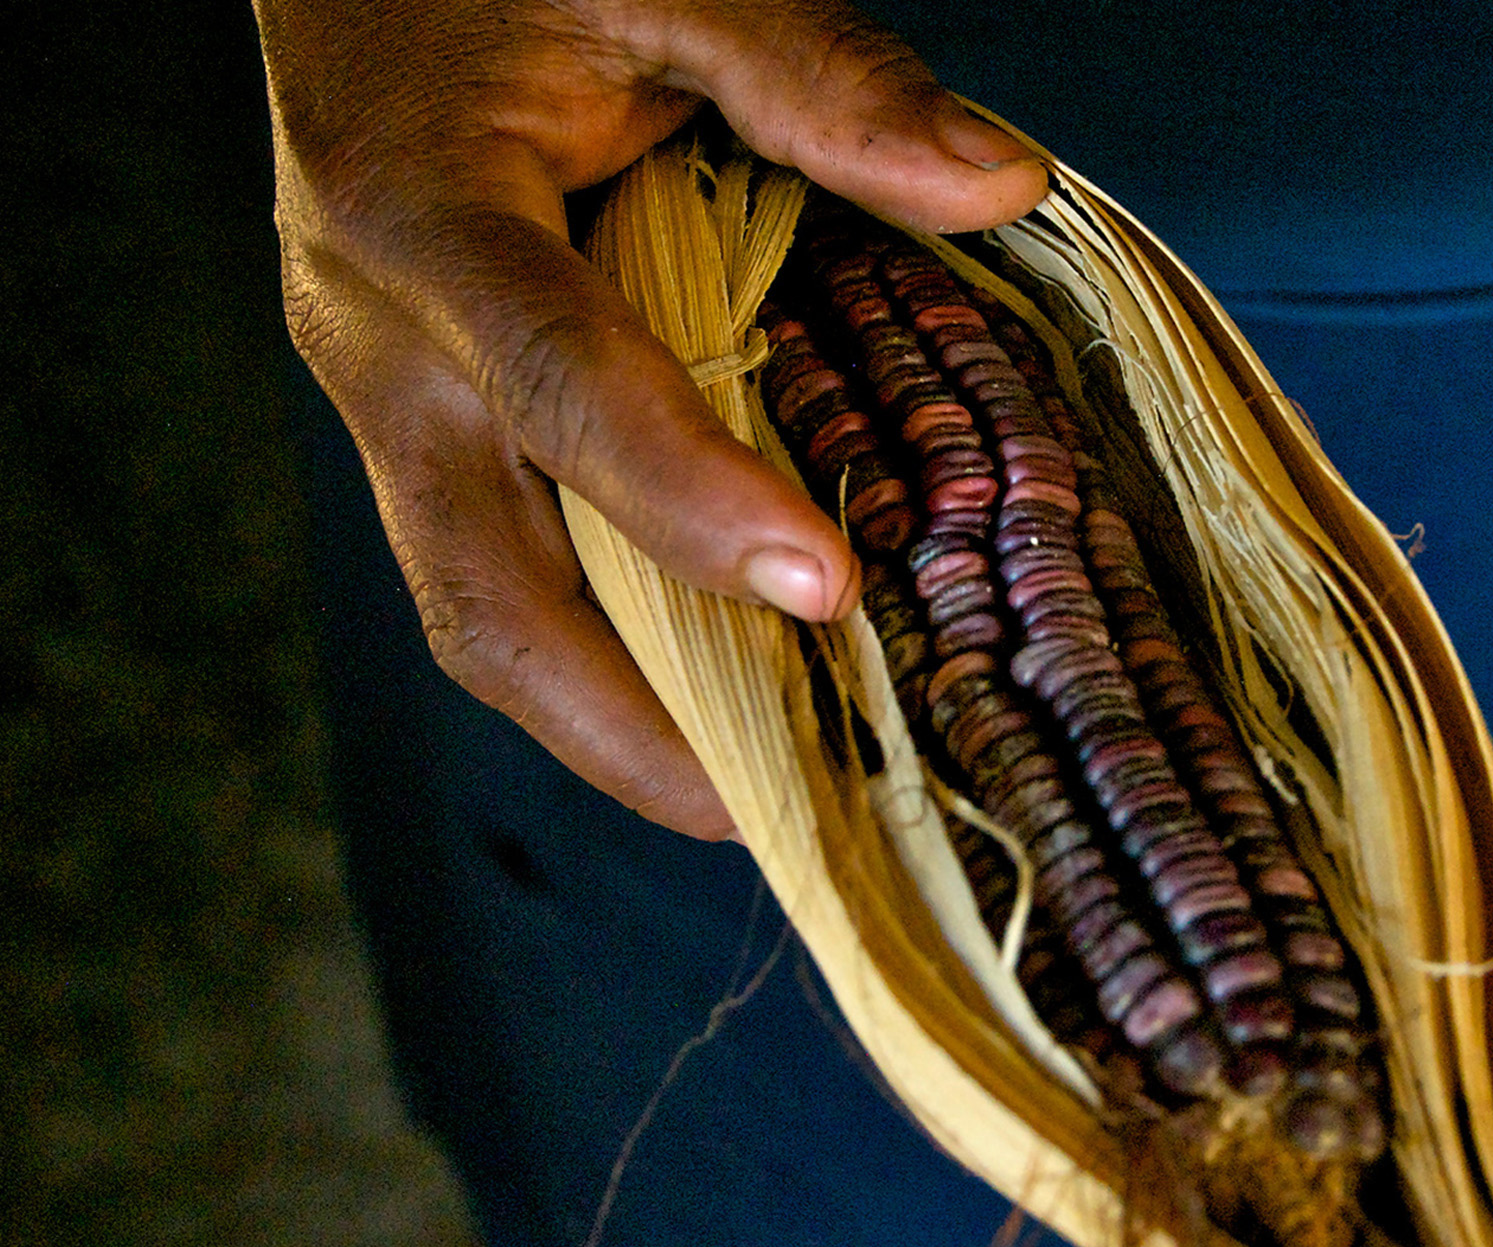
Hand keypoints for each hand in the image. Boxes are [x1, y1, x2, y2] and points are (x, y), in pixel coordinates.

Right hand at [255, 0, 1047, 837]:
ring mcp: (383, 402)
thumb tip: (996, 186)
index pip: (556, 383)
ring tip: (763, 790)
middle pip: (478, 589)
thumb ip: (817, 73)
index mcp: (421, 213)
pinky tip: (711, 687)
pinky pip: (497, 573)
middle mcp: (378, 342)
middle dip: (625, 725)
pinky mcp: (417, 430)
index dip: (682, 500)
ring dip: (612, 724)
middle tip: (782, 809)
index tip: (825, 596)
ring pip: (478, 614)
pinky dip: (603, 653)